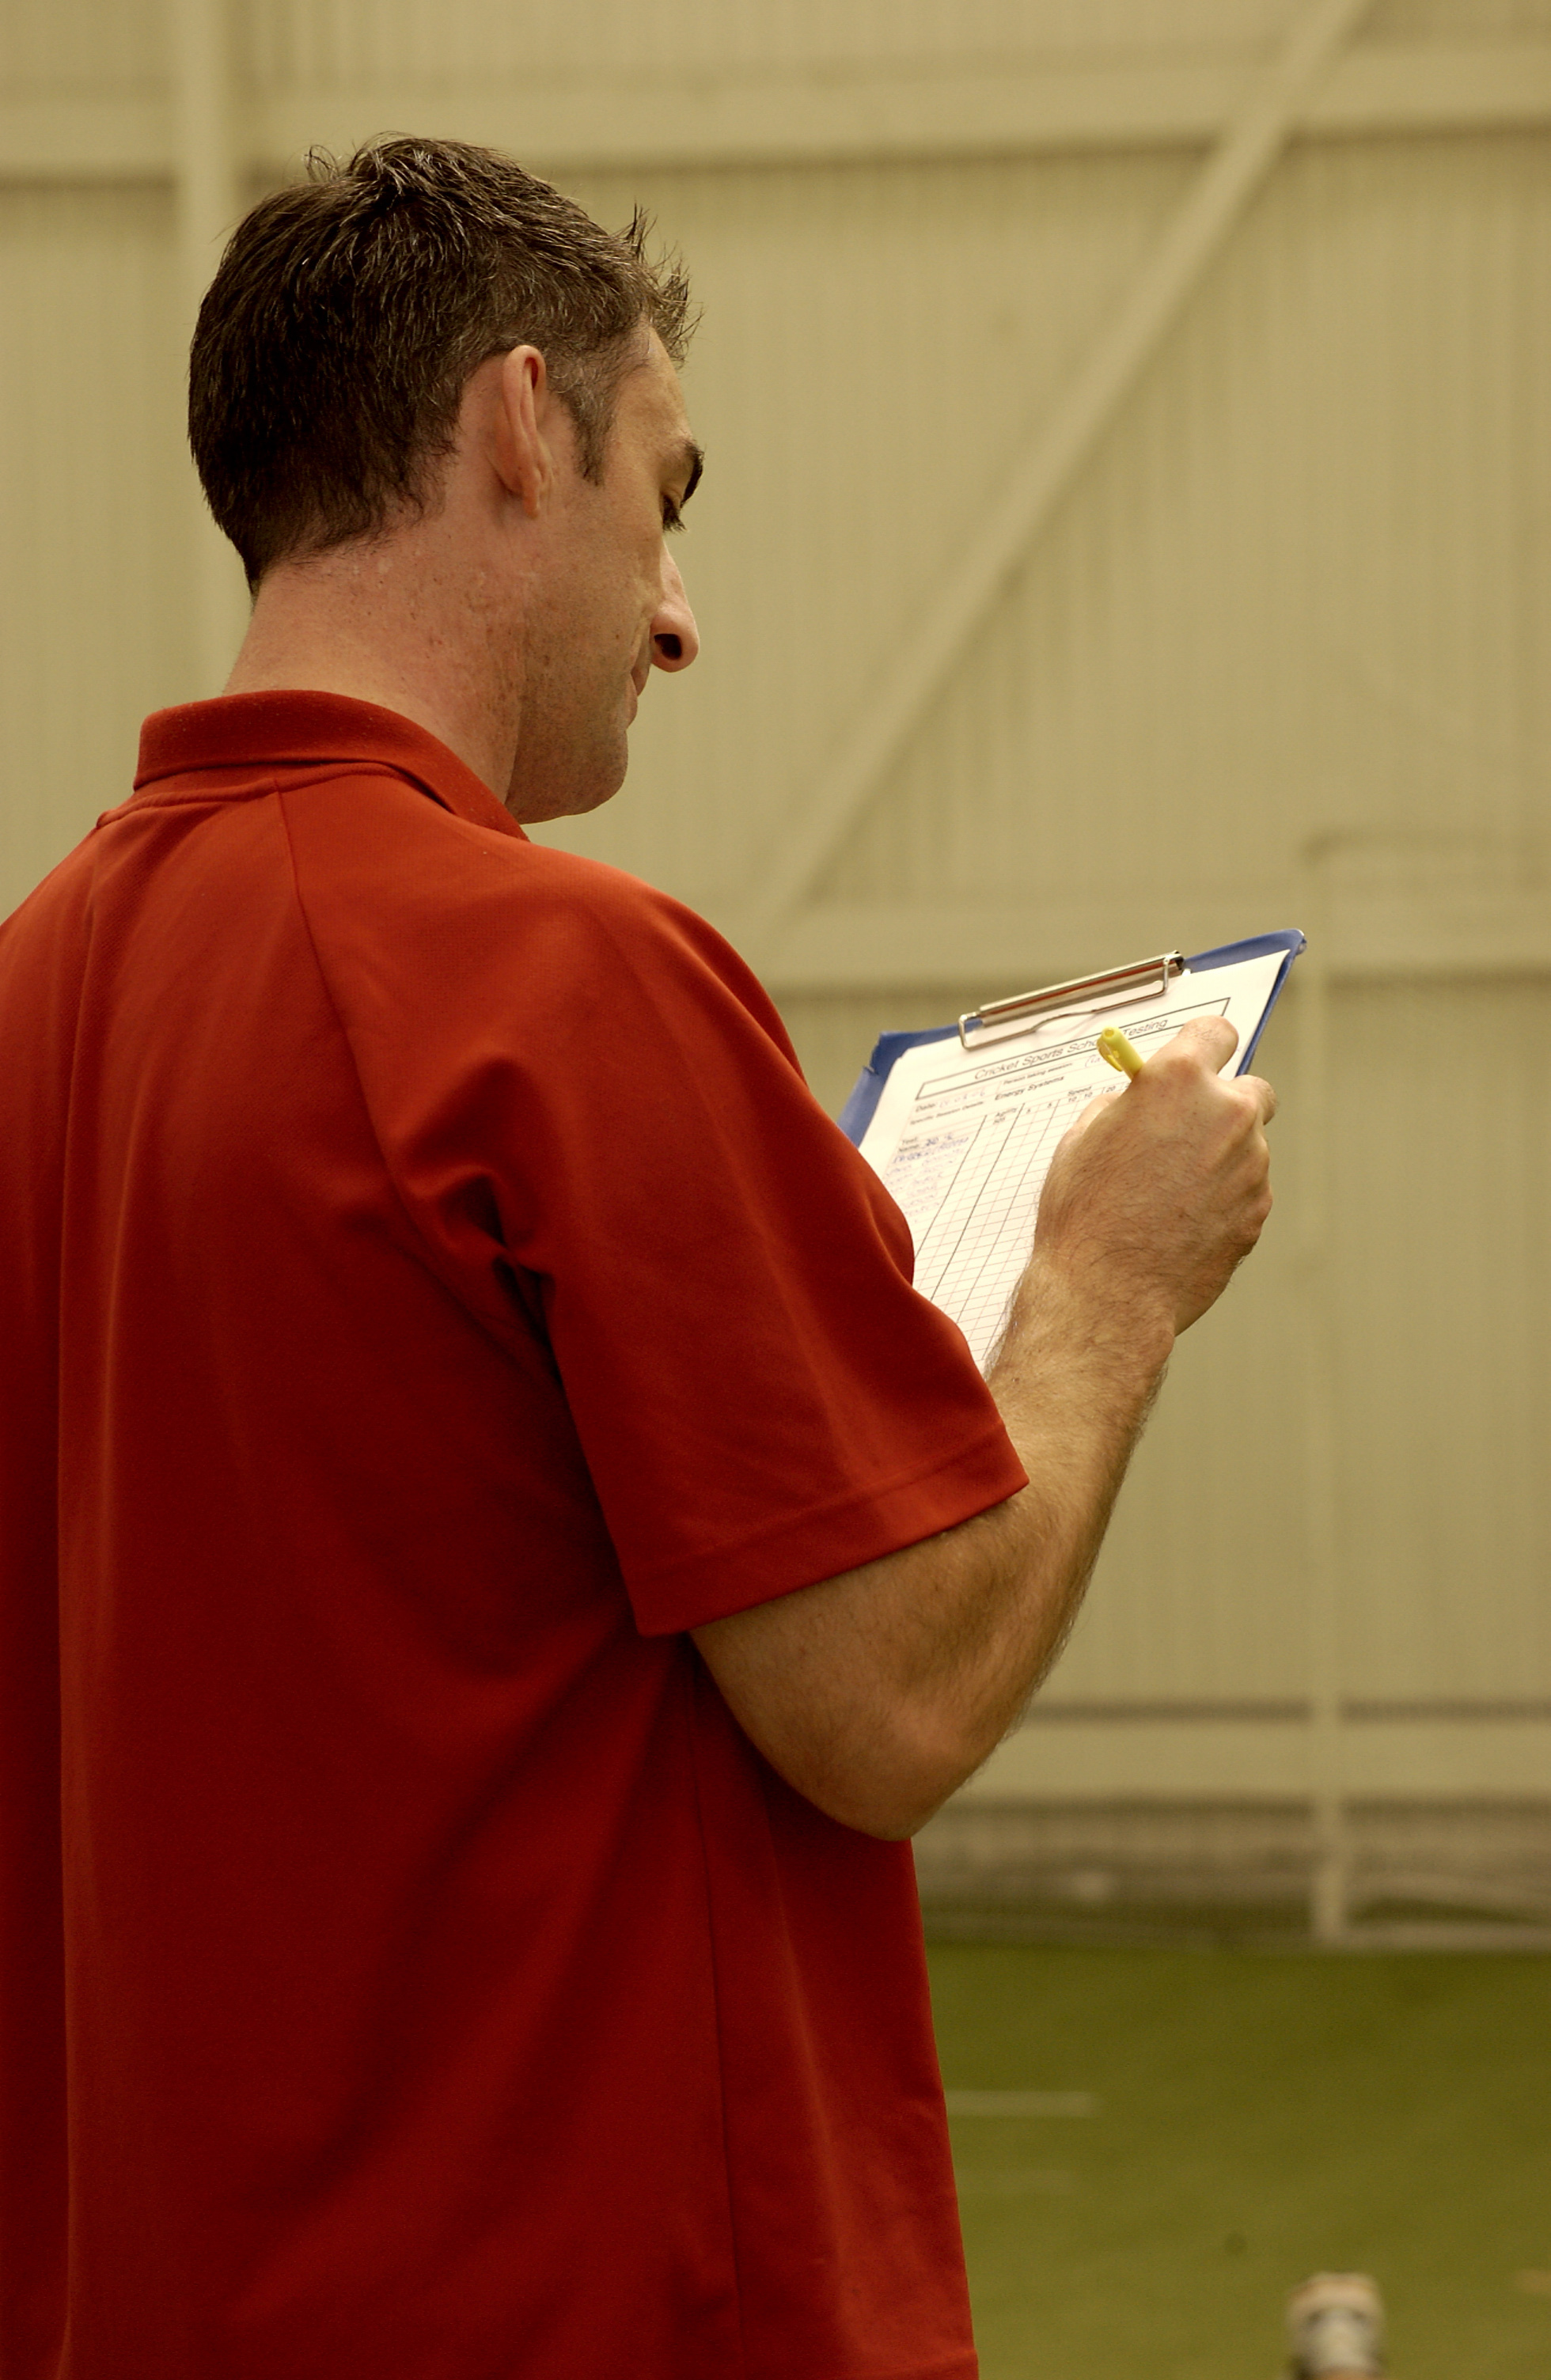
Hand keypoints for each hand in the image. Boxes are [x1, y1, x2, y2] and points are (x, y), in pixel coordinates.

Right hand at [1030, 1017, 1275, 1336]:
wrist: (1108, 1292)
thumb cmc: (1085, 1215)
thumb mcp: (1083, 1138)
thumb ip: (1125, 1105)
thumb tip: (1140, 1101)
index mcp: (1177, 1082)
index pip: (1216, 1033)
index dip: (1205, 1045)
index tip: (1199, 1057)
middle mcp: (1225, 1113)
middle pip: (1249, 1089)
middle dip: (1224, 1105)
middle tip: (1188, 1131)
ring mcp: (1250, 1163)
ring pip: (1247, 1146)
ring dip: (1220, 1158)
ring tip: (1170, 1195)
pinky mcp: (1258, 1209)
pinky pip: (1246, 1189)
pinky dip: (1224, 1199)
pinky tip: (1183, 1223)